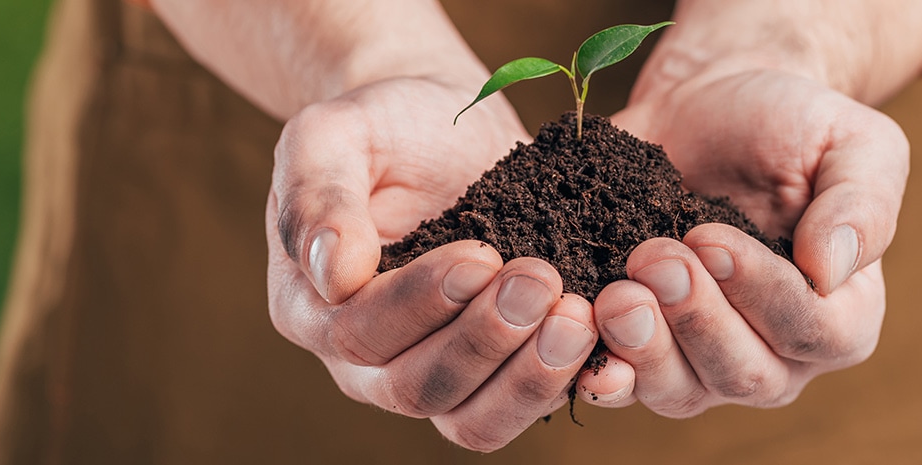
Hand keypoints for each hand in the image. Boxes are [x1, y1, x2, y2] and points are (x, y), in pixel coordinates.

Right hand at [265, 77, 601, 450]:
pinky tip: (609, 344)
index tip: (480, 255)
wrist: (441, 125)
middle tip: (542, 280)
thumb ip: (317, 197)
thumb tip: (333, 274)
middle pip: (419, 389)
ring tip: (578, 316)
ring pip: (474, 420)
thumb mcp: (331, 136)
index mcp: (312, 309)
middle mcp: (366, 362)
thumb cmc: (379, 126)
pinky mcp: (498, 370)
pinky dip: (569, 384)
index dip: (421, 304)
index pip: (359, 333)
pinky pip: (526, 407)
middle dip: (485, 341)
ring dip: (530, 378)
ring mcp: (435, 373)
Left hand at [576, 69, 907, 414]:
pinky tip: (576, 336)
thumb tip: (832, 269)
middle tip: (653, 258)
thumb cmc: (793, 125)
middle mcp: (777, 355)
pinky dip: (597, 368)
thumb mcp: (853, 143)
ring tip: (616, 293)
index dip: (760, 293)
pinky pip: (618, 382)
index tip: (710, 238)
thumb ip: (862, 204)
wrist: (710, 104)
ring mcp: (702, 361)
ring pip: (678, 390)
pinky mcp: (640, 349)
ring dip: (642, 347)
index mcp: (843, 316)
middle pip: (741, 373)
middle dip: (694, 320)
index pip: (810, 332)